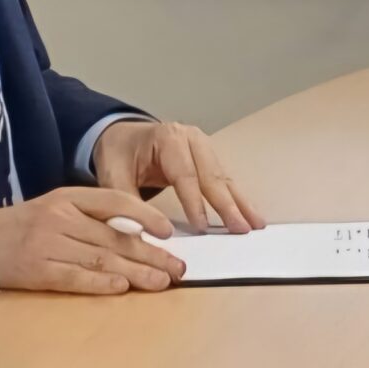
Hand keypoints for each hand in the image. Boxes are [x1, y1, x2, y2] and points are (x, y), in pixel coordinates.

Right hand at [0, 188, 185, 295]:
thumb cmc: (20, 227)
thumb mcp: (54, 208)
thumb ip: (90, 217)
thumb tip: (137, 236)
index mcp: (67, 197)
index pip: (116, 201)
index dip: (147, 216)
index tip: (169, 232)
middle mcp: (60, 218)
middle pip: (116, 237)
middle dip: (152, 254)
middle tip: (179, 268)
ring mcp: (47, 244)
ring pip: (102, 258)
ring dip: (137, 273)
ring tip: (163, 282)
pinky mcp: (36, 270)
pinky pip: (76, 277)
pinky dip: (101, 284)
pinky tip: (123, 288)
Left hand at [92, 119, 263, 231]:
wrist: (122, 135)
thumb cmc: (119, 153)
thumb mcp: (112, 173)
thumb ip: (125, 201)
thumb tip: (139, 232)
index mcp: (168, 138)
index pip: (185, 174)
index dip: (194, 202)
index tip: (203, 228)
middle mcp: (192, 139)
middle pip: (212, 175)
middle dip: (227, 205)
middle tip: (240, 229)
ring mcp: (204, 147)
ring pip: (224, 178)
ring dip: (240, 204)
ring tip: (255, 225)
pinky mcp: (210, 159)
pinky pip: (225, 180)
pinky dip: (238, 199)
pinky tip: (251, 215)